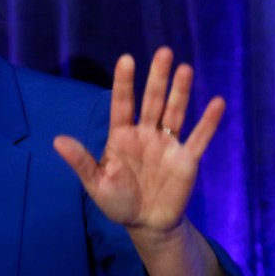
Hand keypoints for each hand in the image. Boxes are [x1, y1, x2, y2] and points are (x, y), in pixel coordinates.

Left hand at [53, 47, 225, 232]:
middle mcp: (146, 134)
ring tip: (185, 69)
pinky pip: (199, 138)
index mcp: (122, 136)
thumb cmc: (117, 201)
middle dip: (157, 78)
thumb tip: (56, 141)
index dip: (124, 83)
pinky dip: (209, 122)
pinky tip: (218, 102)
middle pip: (152, 101)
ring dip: (181, 92)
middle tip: (163, 52)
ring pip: (175, 112)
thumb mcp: (95, 183)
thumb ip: (80, 161)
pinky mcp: (187, 160)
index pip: (123, 104)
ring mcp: (167, 144)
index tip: (126, 59)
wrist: (145, 223)